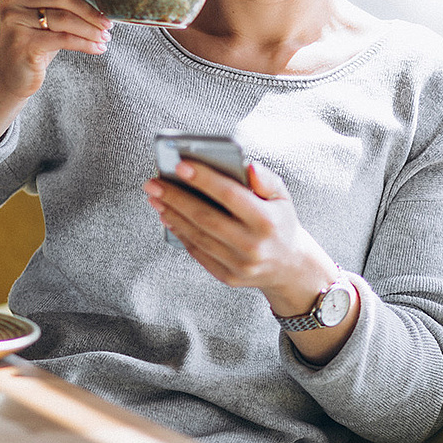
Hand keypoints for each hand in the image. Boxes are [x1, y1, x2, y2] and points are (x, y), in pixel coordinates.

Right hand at [0, 0, 111, 99]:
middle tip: (109, 21)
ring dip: (91, 28)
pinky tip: (98, 48)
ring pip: (64, 18)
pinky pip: (63, 39)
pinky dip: (86, 43)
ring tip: (106, 36)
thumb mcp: (47, 5)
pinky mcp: (22, 44)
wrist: (13, 73)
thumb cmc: (36, 35)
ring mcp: (14, 20)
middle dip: (91, 8)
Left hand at [144, 160, 338, 313]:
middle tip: (153, 182)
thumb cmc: (280, 222)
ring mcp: (239, 264)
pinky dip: (180, 232)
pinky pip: (198, 252)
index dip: (203, 179)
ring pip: (197, 235)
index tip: (179, 165)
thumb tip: (247, 166)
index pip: (230, 195)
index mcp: (267, 220)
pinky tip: (168, 216)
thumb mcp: (283, 196)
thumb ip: (266, 179)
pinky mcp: (228, 277)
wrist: (289, 266)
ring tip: (156, 197)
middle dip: (176, 197)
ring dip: (172, 214)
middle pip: (206, 217)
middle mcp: (252, 245)